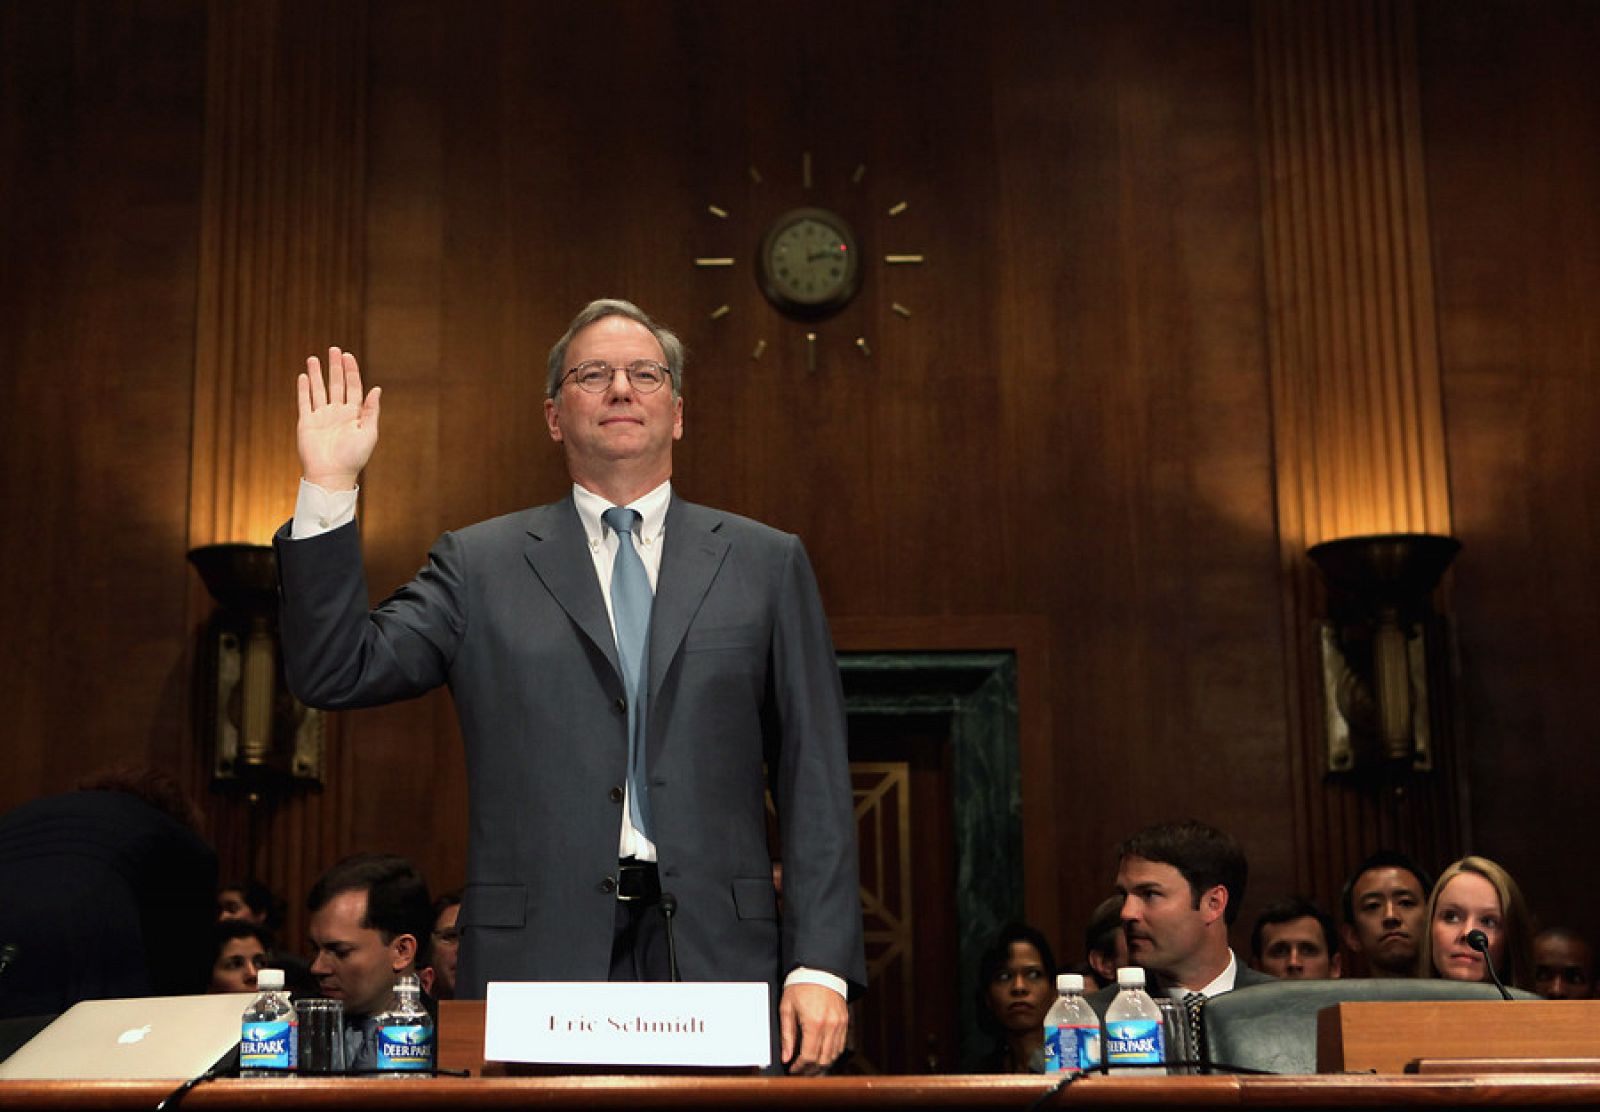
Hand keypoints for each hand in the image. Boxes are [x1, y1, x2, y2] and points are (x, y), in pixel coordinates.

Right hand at [297, 347, 380, 490]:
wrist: (331, 475)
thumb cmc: (353, 457)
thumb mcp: (368, 433)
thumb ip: (371, 410)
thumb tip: (377, 388)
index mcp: (354, 414)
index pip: (353, 387)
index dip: (351, 371)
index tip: (348, 356)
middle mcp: (338, 413)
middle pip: (336, 384)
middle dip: (335, 367)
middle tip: (334, 349)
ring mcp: (321, 417)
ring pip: (319, 390)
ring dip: (317, 374)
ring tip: (313, 358)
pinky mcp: (306, 422)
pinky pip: (304, 402)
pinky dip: (303, 389)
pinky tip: (304, 376)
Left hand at [779, 982, 847, 1075]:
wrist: (819, 969)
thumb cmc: (800, 986)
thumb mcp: (787, 1009)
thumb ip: (787, 1036)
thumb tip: (786, 1057)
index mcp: (814, 1023)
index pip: (808, 1056)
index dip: (799, 1067)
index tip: (792, 1069)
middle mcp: (830, 1025)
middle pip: (823, 1060)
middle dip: (810, 1070)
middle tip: (800, 1071)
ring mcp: (840, 1024)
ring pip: (834, 1055)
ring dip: (822, 1064)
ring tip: (810, 1067)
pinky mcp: (845, 1021)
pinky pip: (841, 1045)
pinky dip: (832, 1054)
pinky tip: (822, 1055)